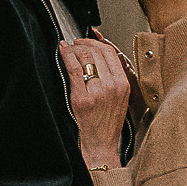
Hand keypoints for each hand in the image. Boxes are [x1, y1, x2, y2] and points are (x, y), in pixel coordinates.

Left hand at [59, 36, 131, 171]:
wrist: (101, 144)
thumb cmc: (108, 123)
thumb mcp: (119, 98)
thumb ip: (113, 78)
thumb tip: (98, 55)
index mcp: (123, 85)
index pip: (111, 53)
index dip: (97, 42)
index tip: (87, 40)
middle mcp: (113, 86)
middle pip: (98, 52)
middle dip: (83, 43)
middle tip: (74, 43)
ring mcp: (98, 92)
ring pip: (86, 58)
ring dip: (74, 49)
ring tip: (68, 48)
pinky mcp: (83, 99)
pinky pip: (74, 70)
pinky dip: (66, 57)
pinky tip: (62, 53)